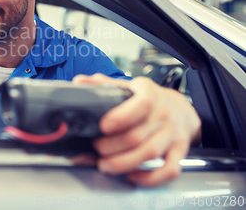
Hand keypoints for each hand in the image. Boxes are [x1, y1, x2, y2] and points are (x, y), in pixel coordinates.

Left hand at [71, 73, 201, 186]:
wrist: (181, 109)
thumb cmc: (150, 99)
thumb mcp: (129, 86)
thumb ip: (103, 84)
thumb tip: (79, 82)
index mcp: (149, 94)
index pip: (141, 104)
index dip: (121, 117)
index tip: (103, 126)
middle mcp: (163, 114)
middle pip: (137, 135)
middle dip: (111, 146)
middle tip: (96, 148)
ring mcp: (172, 134)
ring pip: (150, 153)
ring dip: (124, 163)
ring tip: (105, 165)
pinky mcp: (179, 152)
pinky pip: (169, 169)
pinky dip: (150, 178)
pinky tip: (132, 176)